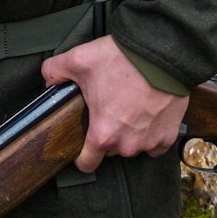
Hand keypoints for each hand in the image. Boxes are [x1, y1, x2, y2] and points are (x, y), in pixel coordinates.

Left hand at [42, 36, 187, 173]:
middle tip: (107, 108)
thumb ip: (55, 70)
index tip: (82, 145)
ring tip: (129, 106)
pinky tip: (148, 114)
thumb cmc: (122, 59)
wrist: (161, 54)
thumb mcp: (79, 59)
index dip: (81, 156)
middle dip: (107, 133)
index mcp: (102, 134)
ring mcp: (149, 142)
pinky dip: (151, 133)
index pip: (87, 163)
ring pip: (133, 146)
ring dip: (130, 132)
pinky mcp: (168, 135)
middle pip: (110, 149)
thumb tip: (48, 79)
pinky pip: (155, 144)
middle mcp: (126, 145)